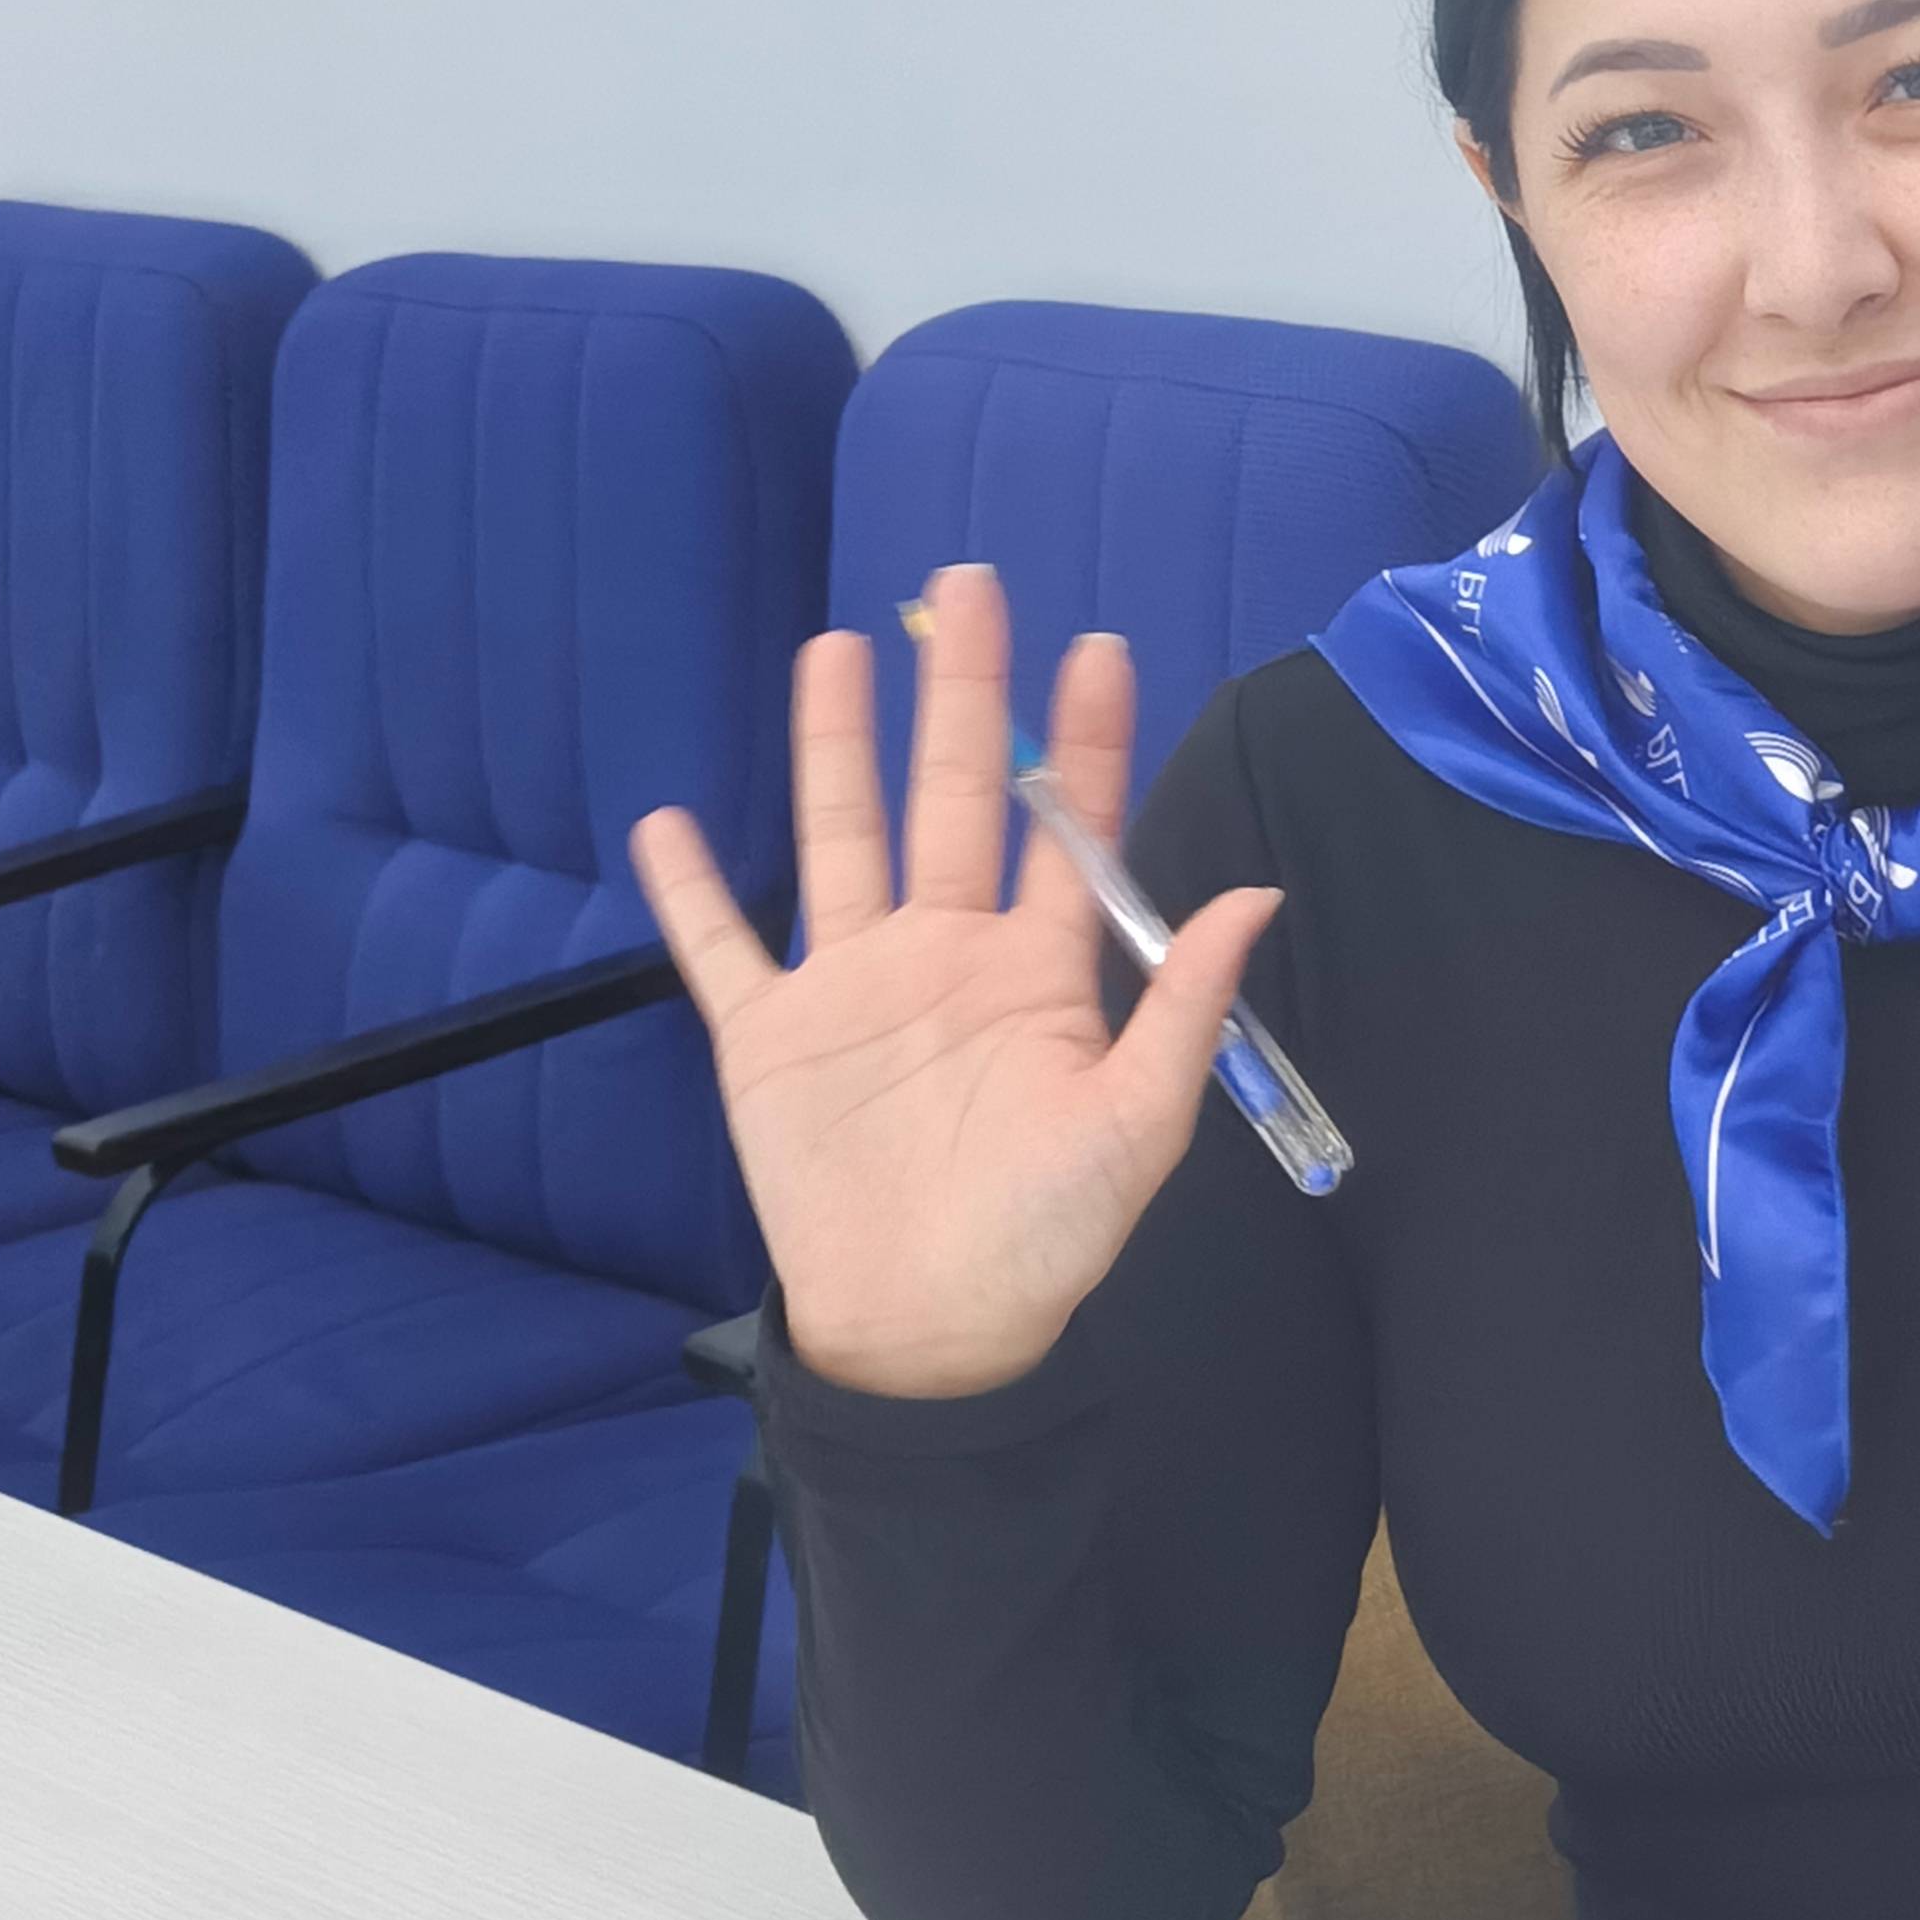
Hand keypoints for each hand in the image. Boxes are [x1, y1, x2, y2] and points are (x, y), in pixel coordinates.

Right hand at [625, 564, 1277, 1400]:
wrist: (933, 1332)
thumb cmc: (1047, 1237)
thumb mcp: (1139, 1124)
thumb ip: (1187, 1007)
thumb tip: (1255, 894)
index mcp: (1040, 973)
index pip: (1065, 831)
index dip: (1084, 741)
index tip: (1101, 647)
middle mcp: (945, 955)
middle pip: (949, 797)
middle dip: (960, 695)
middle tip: (967, 586)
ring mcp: (852, 986)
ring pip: (840, 835)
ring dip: (836, 745)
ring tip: (837, 648)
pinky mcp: (768, 1037)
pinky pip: (718, 949)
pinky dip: (687, 890)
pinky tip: (664, 822)